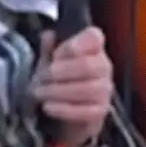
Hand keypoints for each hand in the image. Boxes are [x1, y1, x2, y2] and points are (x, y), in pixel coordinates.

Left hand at [33, 27, 112, 146]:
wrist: (62, 110)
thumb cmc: (58, 79)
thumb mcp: (49, 61)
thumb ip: (48, 48)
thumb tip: (48, 35)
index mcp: (93, 47)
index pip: (94, 37)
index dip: (77, 43)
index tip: (58, 53)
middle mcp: (103, 66)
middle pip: (87, 65)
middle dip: (61, 72)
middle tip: (41, 77)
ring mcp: (104, 90)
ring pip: (87, 89)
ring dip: (58, 91)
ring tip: (40, 93)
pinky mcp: (100, 111)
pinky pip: (85, 111)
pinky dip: (63, 109)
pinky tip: (48, 106)